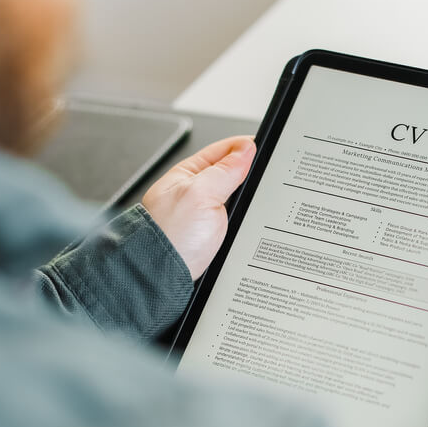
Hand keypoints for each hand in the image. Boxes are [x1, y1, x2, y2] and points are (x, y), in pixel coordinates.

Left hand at [142, 135, 255, 279]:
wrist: (160, 278)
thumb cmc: (169, 236)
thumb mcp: (200, 194)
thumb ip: (224, 170)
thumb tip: (245, 150)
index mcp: (187, 174)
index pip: (223, 151)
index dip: (245, 147)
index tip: (266, 148)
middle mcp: (195, 193)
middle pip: (232, 175)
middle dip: (251, 176)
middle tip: (267, 177)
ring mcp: (204, 216)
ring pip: (237, 200)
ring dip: (249, 202)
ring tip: (260, 199)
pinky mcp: (212, 237)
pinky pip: (236, 221)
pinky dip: (246, 221)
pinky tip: (253, 222)